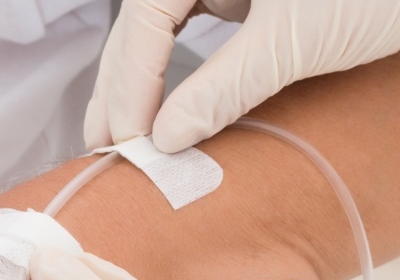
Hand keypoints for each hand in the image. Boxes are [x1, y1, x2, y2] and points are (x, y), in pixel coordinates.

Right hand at [84, 0, 399, 152]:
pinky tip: (177, 120)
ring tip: (130, 139)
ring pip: (169, 36)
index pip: (146, 13)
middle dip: (127, 84)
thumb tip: (166, 134)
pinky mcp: (260, 11)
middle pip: (148, 24)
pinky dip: (188, 84)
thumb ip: (221, 87)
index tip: (125, 134)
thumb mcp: (292, 40)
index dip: (129, 76)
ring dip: (148, 86)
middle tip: (108, 145)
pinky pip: (204, 47)